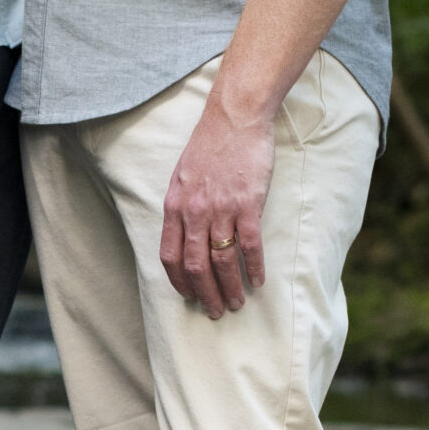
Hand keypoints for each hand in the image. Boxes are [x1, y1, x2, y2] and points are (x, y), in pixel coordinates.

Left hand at [159, 93, 274, 317]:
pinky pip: (250, 245)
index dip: (179, 281)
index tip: (189, 296)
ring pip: (222, 261)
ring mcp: (221, 208)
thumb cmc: (210, 145)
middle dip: (205, 294)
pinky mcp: (248, 203)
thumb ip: (182, 207)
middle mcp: (195, 212)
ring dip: (229, 287)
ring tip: (237, 302)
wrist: (234, 117)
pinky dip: (254, 267)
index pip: (170, 256)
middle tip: (216, 311)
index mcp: (175, 207)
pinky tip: (258, 281)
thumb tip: (185, 235)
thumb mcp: (183, 177)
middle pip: (196, 265)